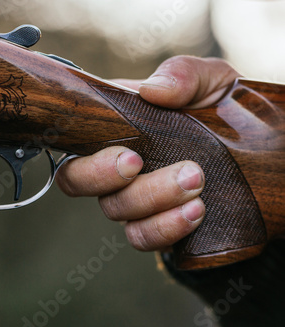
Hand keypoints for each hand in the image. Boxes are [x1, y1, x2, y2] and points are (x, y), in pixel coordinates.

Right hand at [56, 56, 240, 250]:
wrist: (265, 153)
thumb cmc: (226, 110)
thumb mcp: (212, 81)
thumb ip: (183, 75)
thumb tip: (151, 90)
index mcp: (118, 123)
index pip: (76, 136)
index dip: (83, 146)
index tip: (126, 150)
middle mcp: (116, 163)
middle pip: (75, 179)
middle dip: (104, 176)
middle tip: (141, 163)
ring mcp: (134, 196)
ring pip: (112, 208)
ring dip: (149, 199)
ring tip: (195, 182)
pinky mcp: (156, 224)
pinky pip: (140, 237)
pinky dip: (163, 228)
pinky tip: (195, 212)